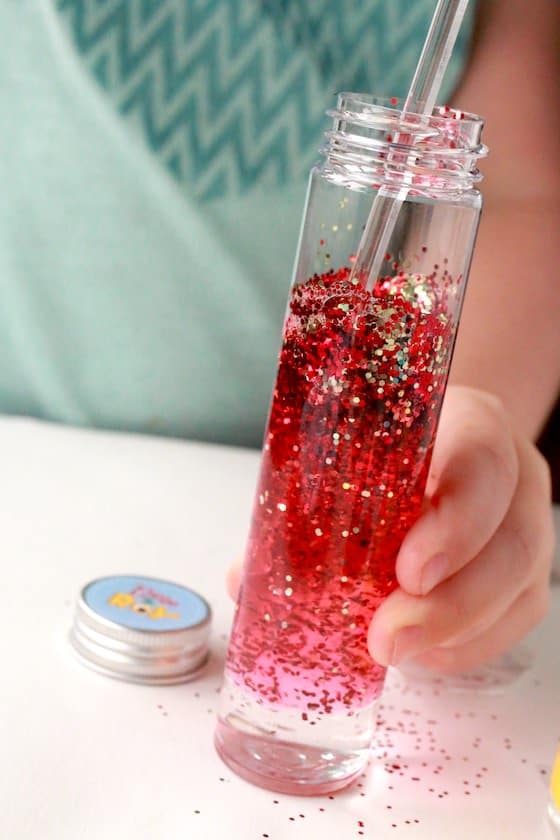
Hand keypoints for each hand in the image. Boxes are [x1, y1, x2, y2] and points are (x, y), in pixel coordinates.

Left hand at [228, 386, 554, 674]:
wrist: (443, 443)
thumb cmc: (386, 448)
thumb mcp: (350, 451)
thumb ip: (301, 505)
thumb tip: (243, 578)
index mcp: (470, 425)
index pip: (482, 459)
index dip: (455, 520)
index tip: (407, 572)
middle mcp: (513, 474)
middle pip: (512, 539)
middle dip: (452, 602)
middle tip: (387, 638)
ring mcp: (528, 523)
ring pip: (521, 586)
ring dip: (456, 631)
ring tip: (395, 652)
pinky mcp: (526, 571)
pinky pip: (517, 617)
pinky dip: (469, 646)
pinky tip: (425, 654)